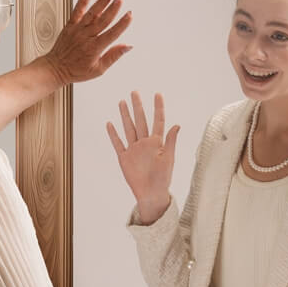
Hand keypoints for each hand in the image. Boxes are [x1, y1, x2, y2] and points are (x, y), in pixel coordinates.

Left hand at [43, 0, 132, 83]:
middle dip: (113, 8)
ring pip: (91, 13)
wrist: (56, 68)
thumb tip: (128, 46)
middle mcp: (86, 37)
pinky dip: (83, 0)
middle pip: (103, 20)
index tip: (129, 14)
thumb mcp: (99, 69)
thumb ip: (114, 56)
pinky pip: (77, 11)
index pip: (112, 33)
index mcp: (95, 48)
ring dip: (101, 2)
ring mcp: (77, 30)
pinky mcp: (70, 25)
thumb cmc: (76, 70)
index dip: (122, 23)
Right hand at [106, 91, 178, 216]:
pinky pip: (118, 144)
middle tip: (134, 92)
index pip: (157, 121)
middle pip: (140, 121)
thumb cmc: (163, 178)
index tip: (157, 94)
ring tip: (122, 102)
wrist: (151, 194)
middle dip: (138, 106)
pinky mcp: (124, 158)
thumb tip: (177, 125)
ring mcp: (134, 149)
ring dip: (125, 116)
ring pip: (128, 128)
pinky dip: (113, 134)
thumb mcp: (168, 158)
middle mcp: (144, 143)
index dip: (158, 108)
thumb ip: (170, 141)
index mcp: (157, 142)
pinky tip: (110, 124)